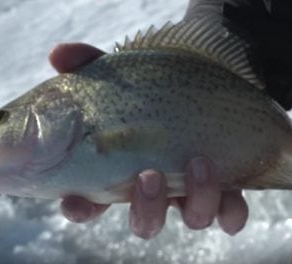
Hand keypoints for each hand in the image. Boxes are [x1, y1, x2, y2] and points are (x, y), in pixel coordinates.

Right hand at [50, 43, 248, 238]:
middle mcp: (158, 189)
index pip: (91, 202)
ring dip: (196, 199)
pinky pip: (230, 216)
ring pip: (192, 219)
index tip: (77, 202)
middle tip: (149, 175)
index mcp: (124, 171)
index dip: (81, 209)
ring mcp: (192, 191)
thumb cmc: (154, 86)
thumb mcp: (122, 73)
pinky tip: (232, 187)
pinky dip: (231, 211)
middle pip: (145, 222)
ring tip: (199, 161)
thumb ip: (89, 64)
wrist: (208, 80)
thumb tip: (59, 54)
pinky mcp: (226, 189)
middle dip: (146, 208)